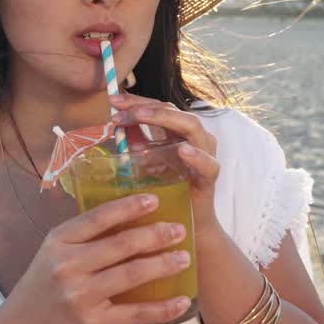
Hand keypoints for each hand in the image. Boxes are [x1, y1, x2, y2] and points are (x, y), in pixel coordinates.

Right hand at [8, 192, 192, 323]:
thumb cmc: (44, 284)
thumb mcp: (53, 251)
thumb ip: (83, 235)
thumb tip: (129, 212)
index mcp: (58, 241)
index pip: (98, 218)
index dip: (128, 207)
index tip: (154, 199)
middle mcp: (67, 266)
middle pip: (120, 245)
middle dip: (155, 235)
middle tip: (179, 229)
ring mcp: (80, 296)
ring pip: (131, 275)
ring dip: (163, 265)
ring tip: (184, 257)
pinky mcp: (92, 323)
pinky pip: (135, 314)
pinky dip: (162, 308)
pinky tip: (182, 299)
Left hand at [108, 93, 222, 241]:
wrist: (185, 224)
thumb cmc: (168, 189)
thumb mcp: (147, 160)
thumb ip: (137, 140)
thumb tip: (118, 121)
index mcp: (179, 131)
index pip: (160, 107)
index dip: (137, 101)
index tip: (113, 100)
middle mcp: (195, 138)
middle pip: (173, 110)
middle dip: (145, 106)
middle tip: (119, 108)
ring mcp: (205, 155)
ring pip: (193, 127)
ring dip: (166, 119)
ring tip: (141, 116)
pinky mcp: (210, 178)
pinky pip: (208, 164)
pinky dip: (196, 156)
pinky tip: (181, 150)